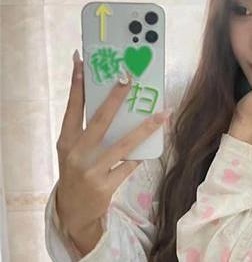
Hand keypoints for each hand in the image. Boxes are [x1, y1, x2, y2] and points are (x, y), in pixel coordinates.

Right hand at [55, 56, 170, 235]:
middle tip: (128, 77)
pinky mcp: (105, 186)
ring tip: (162, 113)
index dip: (77, 85)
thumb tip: (112, 101)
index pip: (72, 108)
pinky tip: (153, 144)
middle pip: (99, 120)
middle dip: (115, 97)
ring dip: (145, 127)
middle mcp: (76, 154)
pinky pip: (130, 165)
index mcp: (66, 141)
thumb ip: (88, 129)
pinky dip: (142, 153)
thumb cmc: (77, 171)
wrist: (73, 212)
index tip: (83, 63)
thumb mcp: (74, 150)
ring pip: (123, 144)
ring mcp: (91, 171)